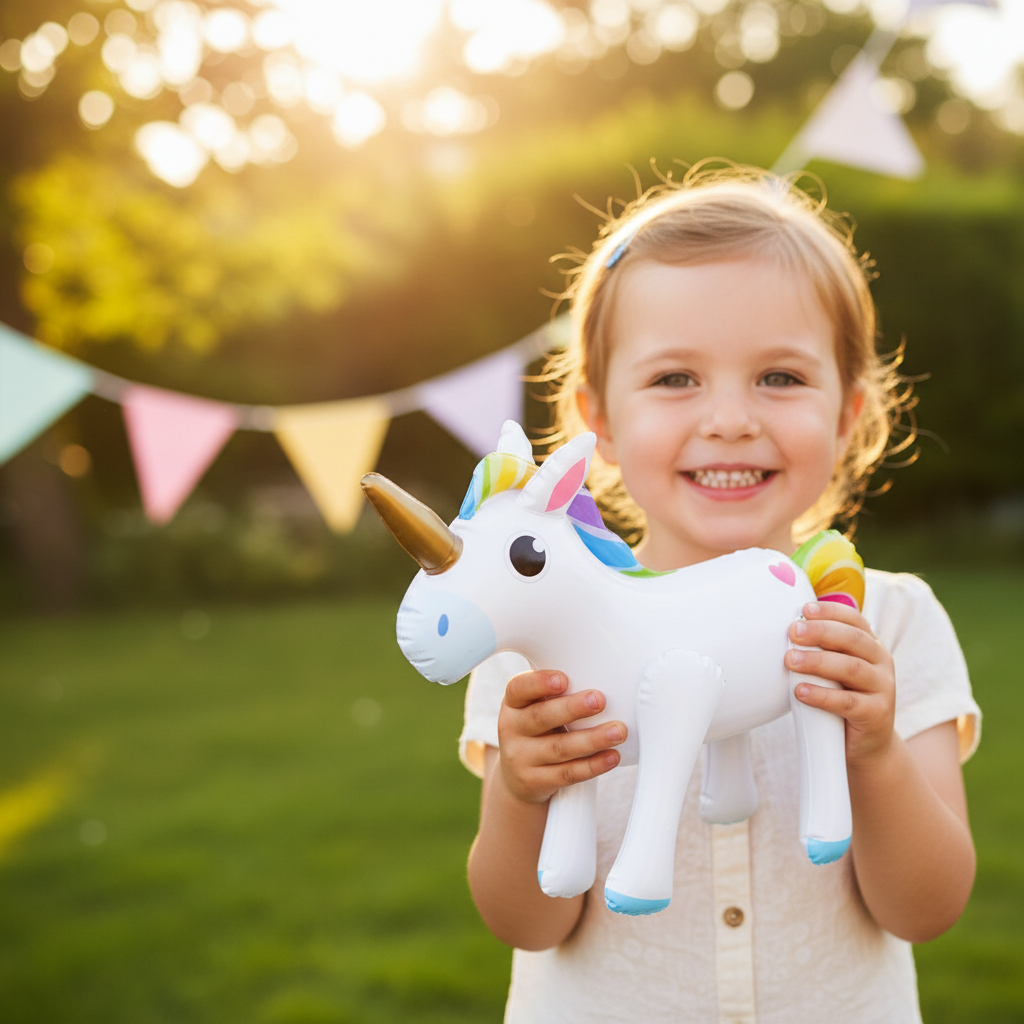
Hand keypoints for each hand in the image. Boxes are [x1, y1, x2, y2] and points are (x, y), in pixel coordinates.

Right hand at [497, 670, 626, 804]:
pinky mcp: (535, 782)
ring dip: (592, 739)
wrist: (517, 778)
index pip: (518, 688)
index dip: (539, 683)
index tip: (564, 679)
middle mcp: (511, 730)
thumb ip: (556, 694)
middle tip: (600, 700)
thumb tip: (600, 676)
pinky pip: (568, 774)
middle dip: (572, 708)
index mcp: (513, 704)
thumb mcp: (535, 708)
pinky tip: (612, 756)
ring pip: (559, 748)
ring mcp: (521, 758)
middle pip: (541, 717)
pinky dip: (593, 765)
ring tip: (618, 731)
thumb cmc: (536, 731)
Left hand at [786, 601, 895, 767]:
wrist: (868, 743)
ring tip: (790, 660)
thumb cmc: (844, 697)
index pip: (854, 620)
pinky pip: (848, 702)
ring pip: (851, 668)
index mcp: (871, 645)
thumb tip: (786, 630)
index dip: (831, 611)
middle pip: (852, 639)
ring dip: (817, 661)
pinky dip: (822, 695)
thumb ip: (822, 649)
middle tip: (793, 631)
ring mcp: (882, 688)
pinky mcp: (877, 713)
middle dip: (821, 632)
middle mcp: (881, 662)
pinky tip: (801, 692)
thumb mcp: (836, 669)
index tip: (805, 609)